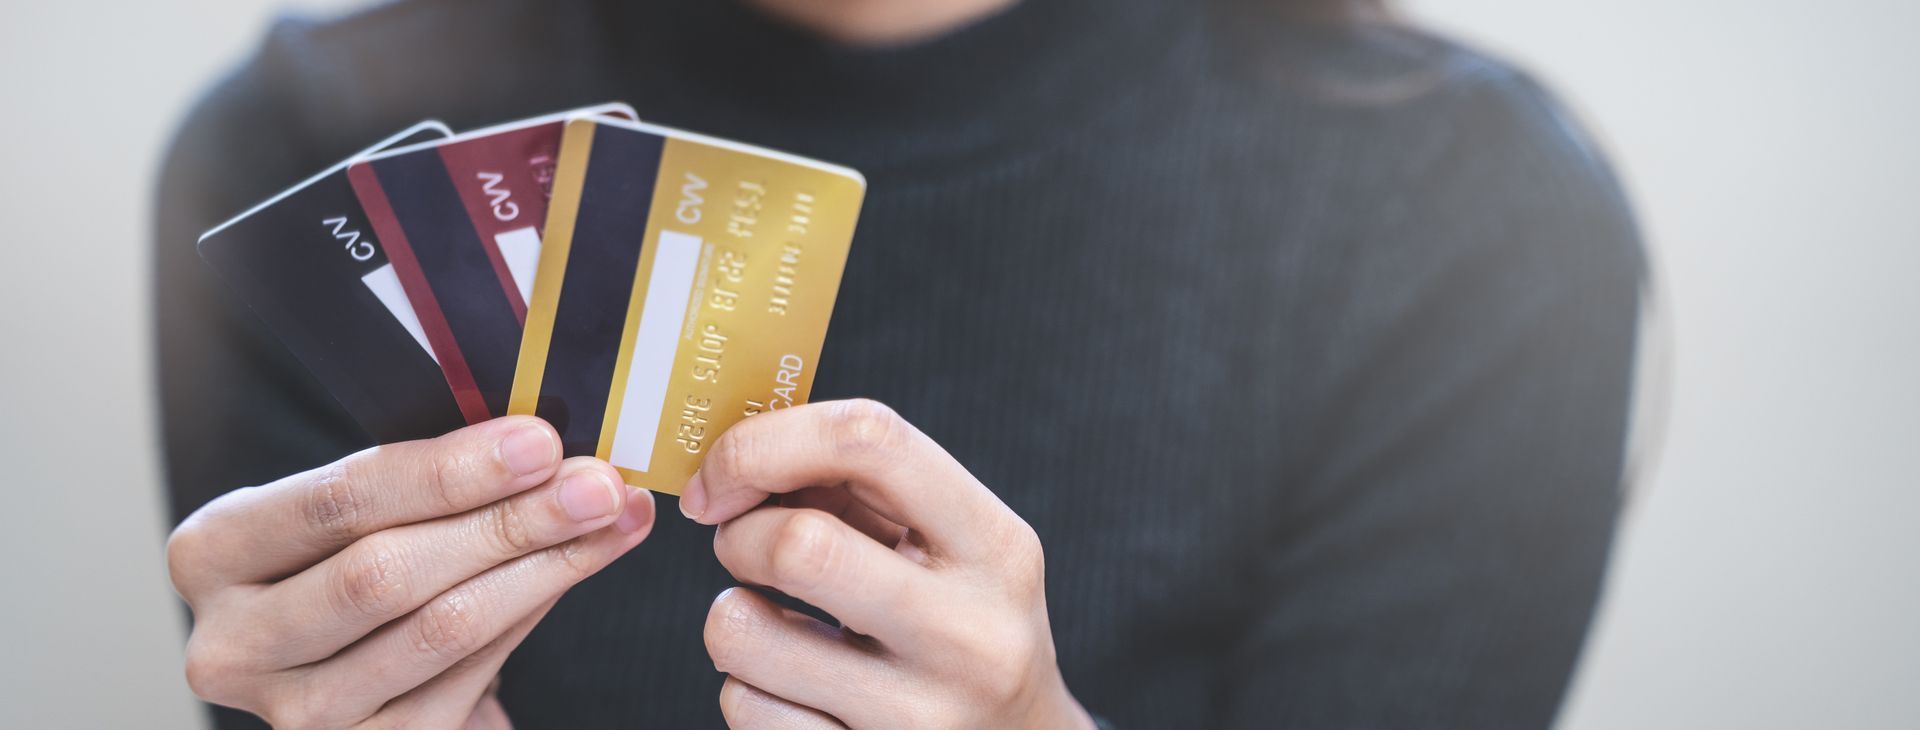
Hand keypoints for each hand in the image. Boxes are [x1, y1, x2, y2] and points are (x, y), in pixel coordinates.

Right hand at [166, 416, 654, 727]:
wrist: (343, 667)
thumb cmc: (353, 559)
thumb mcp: (356, 513)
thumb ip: (425, 479)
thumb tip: (541, 444)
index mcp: (213, 553)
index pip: (339, 500)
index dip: (448, 471)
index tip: (538, 441)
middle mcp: (235, 643)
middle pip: (388, 573)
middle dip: (509, 521)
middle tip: (595, 485)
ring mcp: (296, 714)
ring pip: (440, 631)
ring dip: (543, 568)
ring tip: (610, 520)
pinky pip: (469, 679)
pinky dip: (531, 616)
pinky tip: (572, 572)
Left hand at [683, 400, 1093, 729]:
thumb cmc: (966, 625)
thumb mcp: (954, 544)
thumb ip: (864, 490)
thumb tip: (739, 458)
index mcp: (995, 546)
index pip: (869, 441)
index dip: (766, 442)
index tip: (724, 474)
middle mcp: (969, 634)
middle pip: (800, 545)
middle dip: (738, 536)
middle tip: (742, 548)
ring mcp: (920, 718)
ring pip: (744, 632)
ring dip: (731, 616)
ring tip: (772, 624)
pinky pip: (745, 710)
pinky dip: (745, 689)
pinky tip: (793, 687)